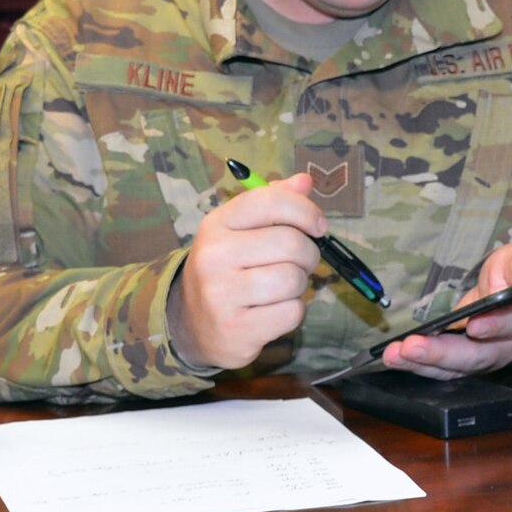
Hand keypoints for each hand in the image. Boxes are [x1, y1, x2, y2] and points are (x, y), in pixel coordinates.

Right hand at [167, 173, 325, 370]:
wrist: (192, 324)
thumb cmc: (226, 270)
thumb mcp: (239, 231)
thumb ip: (273, 203)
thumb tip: (305, 181)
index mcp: (216, 224)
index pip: (270, 202)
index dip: (305, 210)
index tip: (319, 226)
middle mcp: (214, 256)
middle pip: (291, 243)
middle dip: (308, 254)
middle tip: (300, 262)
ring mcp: (222, 295)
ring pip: (294, 279)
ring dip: (299, 284)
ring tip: (282, 287)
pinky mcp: (237, 329)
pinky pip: (292, 312)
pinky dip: (292, 311)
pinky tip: (272, 310)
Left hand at [382, 243, 511, 379]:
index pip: (511, 325)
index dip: (494, 326)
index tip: (474, 325)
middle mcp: (504, 346)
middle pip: (474, 356)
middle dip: (441, 354)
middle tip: (411, 346)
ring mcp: (481, 358)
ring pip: (453, 368)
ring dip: (421, 364)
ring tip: (393, 355)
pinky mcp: (461, 361)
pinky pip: (440, 368)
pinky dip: (416, 365)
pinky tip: (393, 357)